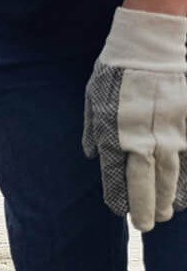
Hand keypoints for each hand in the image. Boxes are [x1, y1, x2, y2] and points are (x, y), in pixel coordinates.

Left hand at [83, 6, 186, 230]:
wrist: (150, 46)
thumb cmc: (116, 71)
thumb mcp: (92, 99)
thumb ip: (93, 130)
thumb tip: (93, 155)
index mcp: (115, 136)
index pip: (117, 178)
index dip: (119, 198)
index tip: (120, 212)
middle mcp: (144, 140)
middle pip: (147, 184)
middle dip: (147, 207)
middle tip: (147, 224)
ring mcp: (171, 134)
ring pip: (173, 176)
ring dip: (170, 198)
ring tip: (167, 214)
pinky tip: (185, 193)